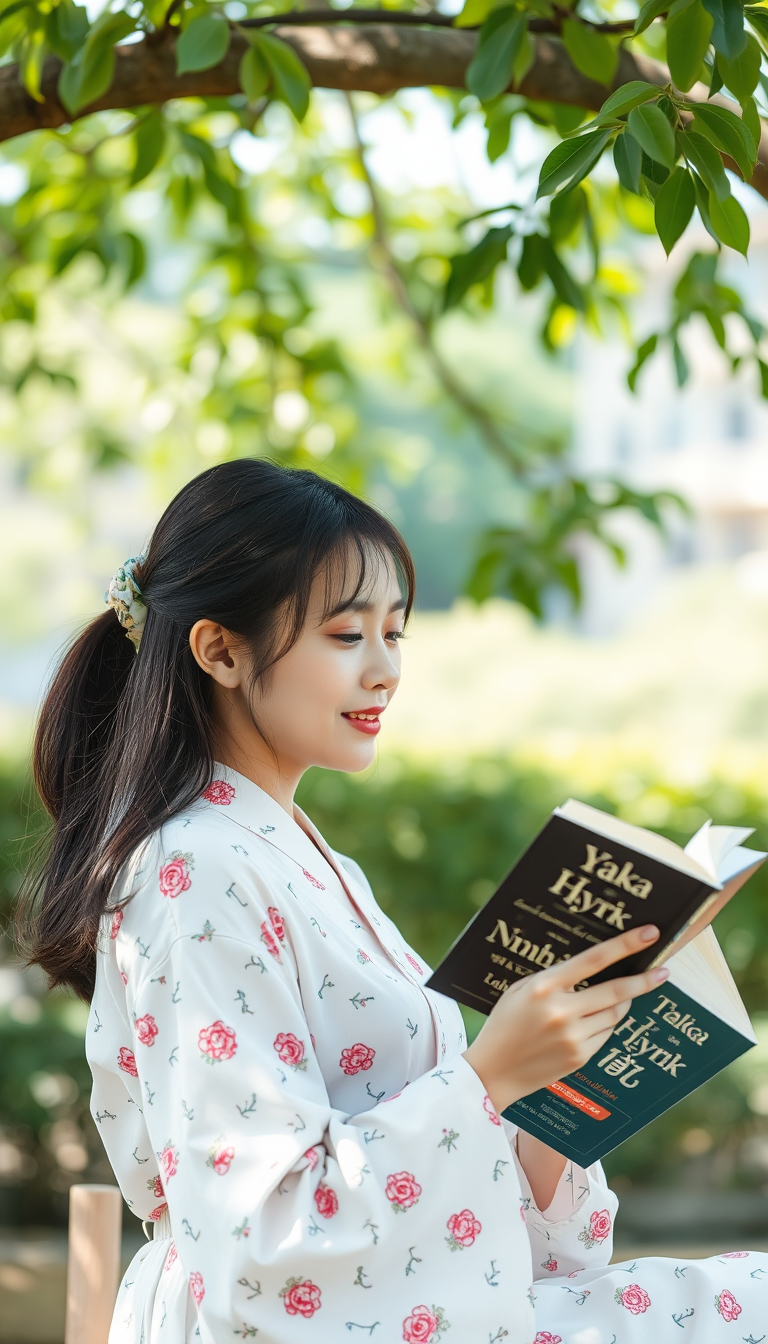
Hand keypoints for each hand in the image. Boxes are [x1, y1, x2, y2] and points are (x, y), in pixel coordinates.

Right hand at [462, 924, 667, 1116]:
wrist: (494, 1072)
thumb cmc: (505, 1023)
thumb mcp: (521, 990)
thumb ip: (555, 978)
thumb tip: (594, 966)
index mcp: (545, 987)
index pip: (594, 959)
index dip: (625, 945)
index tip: (650, 935)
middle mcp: (562, 1011)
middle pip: (616, 991)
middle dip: (644, 980)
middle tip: (663, 971)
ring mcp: (573, 1037)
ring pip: (615, 1014)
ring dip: (622, 1003)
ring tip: (616, 999)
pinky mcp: (580, 1057)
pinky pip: (606, 1034)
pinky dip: (605, 1024)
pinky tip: (591, 1023)